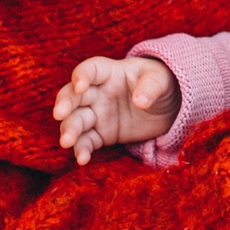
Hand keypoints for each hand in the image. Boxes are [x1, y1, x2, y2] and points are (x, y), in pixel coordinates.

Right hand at [53, 56, 181, 164]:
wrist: (169, 107)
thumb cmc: (162, 84)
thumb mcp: (162, 80)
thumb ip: (151, 87)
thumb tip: (140, 101)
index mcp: (110, 73)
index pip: (90, 70)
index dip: (82, 75)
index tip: (80, 85)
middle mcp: (98, 93)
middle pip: (74, 96)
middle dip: (65, 104)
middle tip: (59, 114)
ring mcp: (98, 115)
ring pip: (76, 121)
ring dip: (69, 130)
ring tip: (66, 142)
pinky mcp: (102, 134)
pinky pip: (87, 142)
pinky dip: (82, 150)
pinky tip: (82, 159)